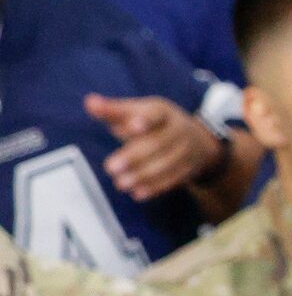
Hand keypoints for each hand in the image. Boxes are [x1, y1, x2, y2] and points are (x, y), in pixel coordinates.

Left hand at [85, 94, 222, 200]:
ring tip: (120, 183)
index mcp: (162, 112)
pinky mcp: (188, 169)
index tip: (132, 126)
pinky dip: (155, 187)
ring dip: (143, 175)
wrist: (198, 140)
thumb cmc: (155, 124)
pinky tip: (137, 193)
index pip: (155, 115)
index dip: (145, 120)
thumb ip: (113, 110)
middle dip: (135, 156)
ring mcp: (186, 150)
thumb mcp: (138, 112)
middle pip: (158, 143)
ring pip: (166, 164)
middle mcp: (178, 130)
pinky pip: (173, 179)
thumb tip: (89, 102)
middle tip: (111, 167)